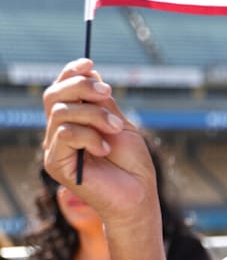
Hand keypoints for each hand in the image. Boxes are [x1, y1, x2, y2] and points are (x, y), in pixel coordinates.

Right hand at [42, 59, 158, 228]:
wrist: (138, 195)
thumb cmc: (133, 164)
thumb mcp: (120, 124)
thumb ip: (103, 103)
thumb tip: (90, 73)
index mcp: (74, 121)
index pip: (61, 89)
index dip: (71, 73)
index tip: (91, 64)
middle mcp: (59, 132)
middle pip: (54, 95)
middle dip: (83, 87)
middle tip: (109, 93)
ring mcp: (55, 148)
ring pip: (61, 112)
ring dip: (95, 115)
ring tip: (116, 130)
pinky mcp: (55, 163)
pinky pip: (65, 134)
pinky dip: (90, 136)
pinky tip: (105, 150)